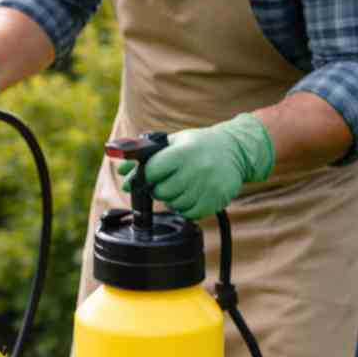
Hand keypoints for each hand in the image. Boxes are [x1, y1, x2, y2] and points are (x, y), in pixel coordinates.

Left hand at [120, 113, 274, 218]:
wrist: (236, 150)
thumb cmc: (198, 145)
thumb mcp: (172, 142)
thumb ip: (145, 155)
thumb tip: (122, 171)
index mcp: (182, 152)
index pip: (151, 172)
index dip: (145, 176)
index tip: (147, 176)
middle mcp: (195, 170)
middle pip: (160, 191)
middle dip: (158, 188)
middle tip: (168, 180)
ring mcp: (206, 187)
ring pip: (173, 204)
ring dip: (172, 198)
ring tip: (182, 185)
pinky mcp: (215, 201)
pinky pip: (189, 214)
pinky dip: (185, 208)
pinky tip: (191, 195)